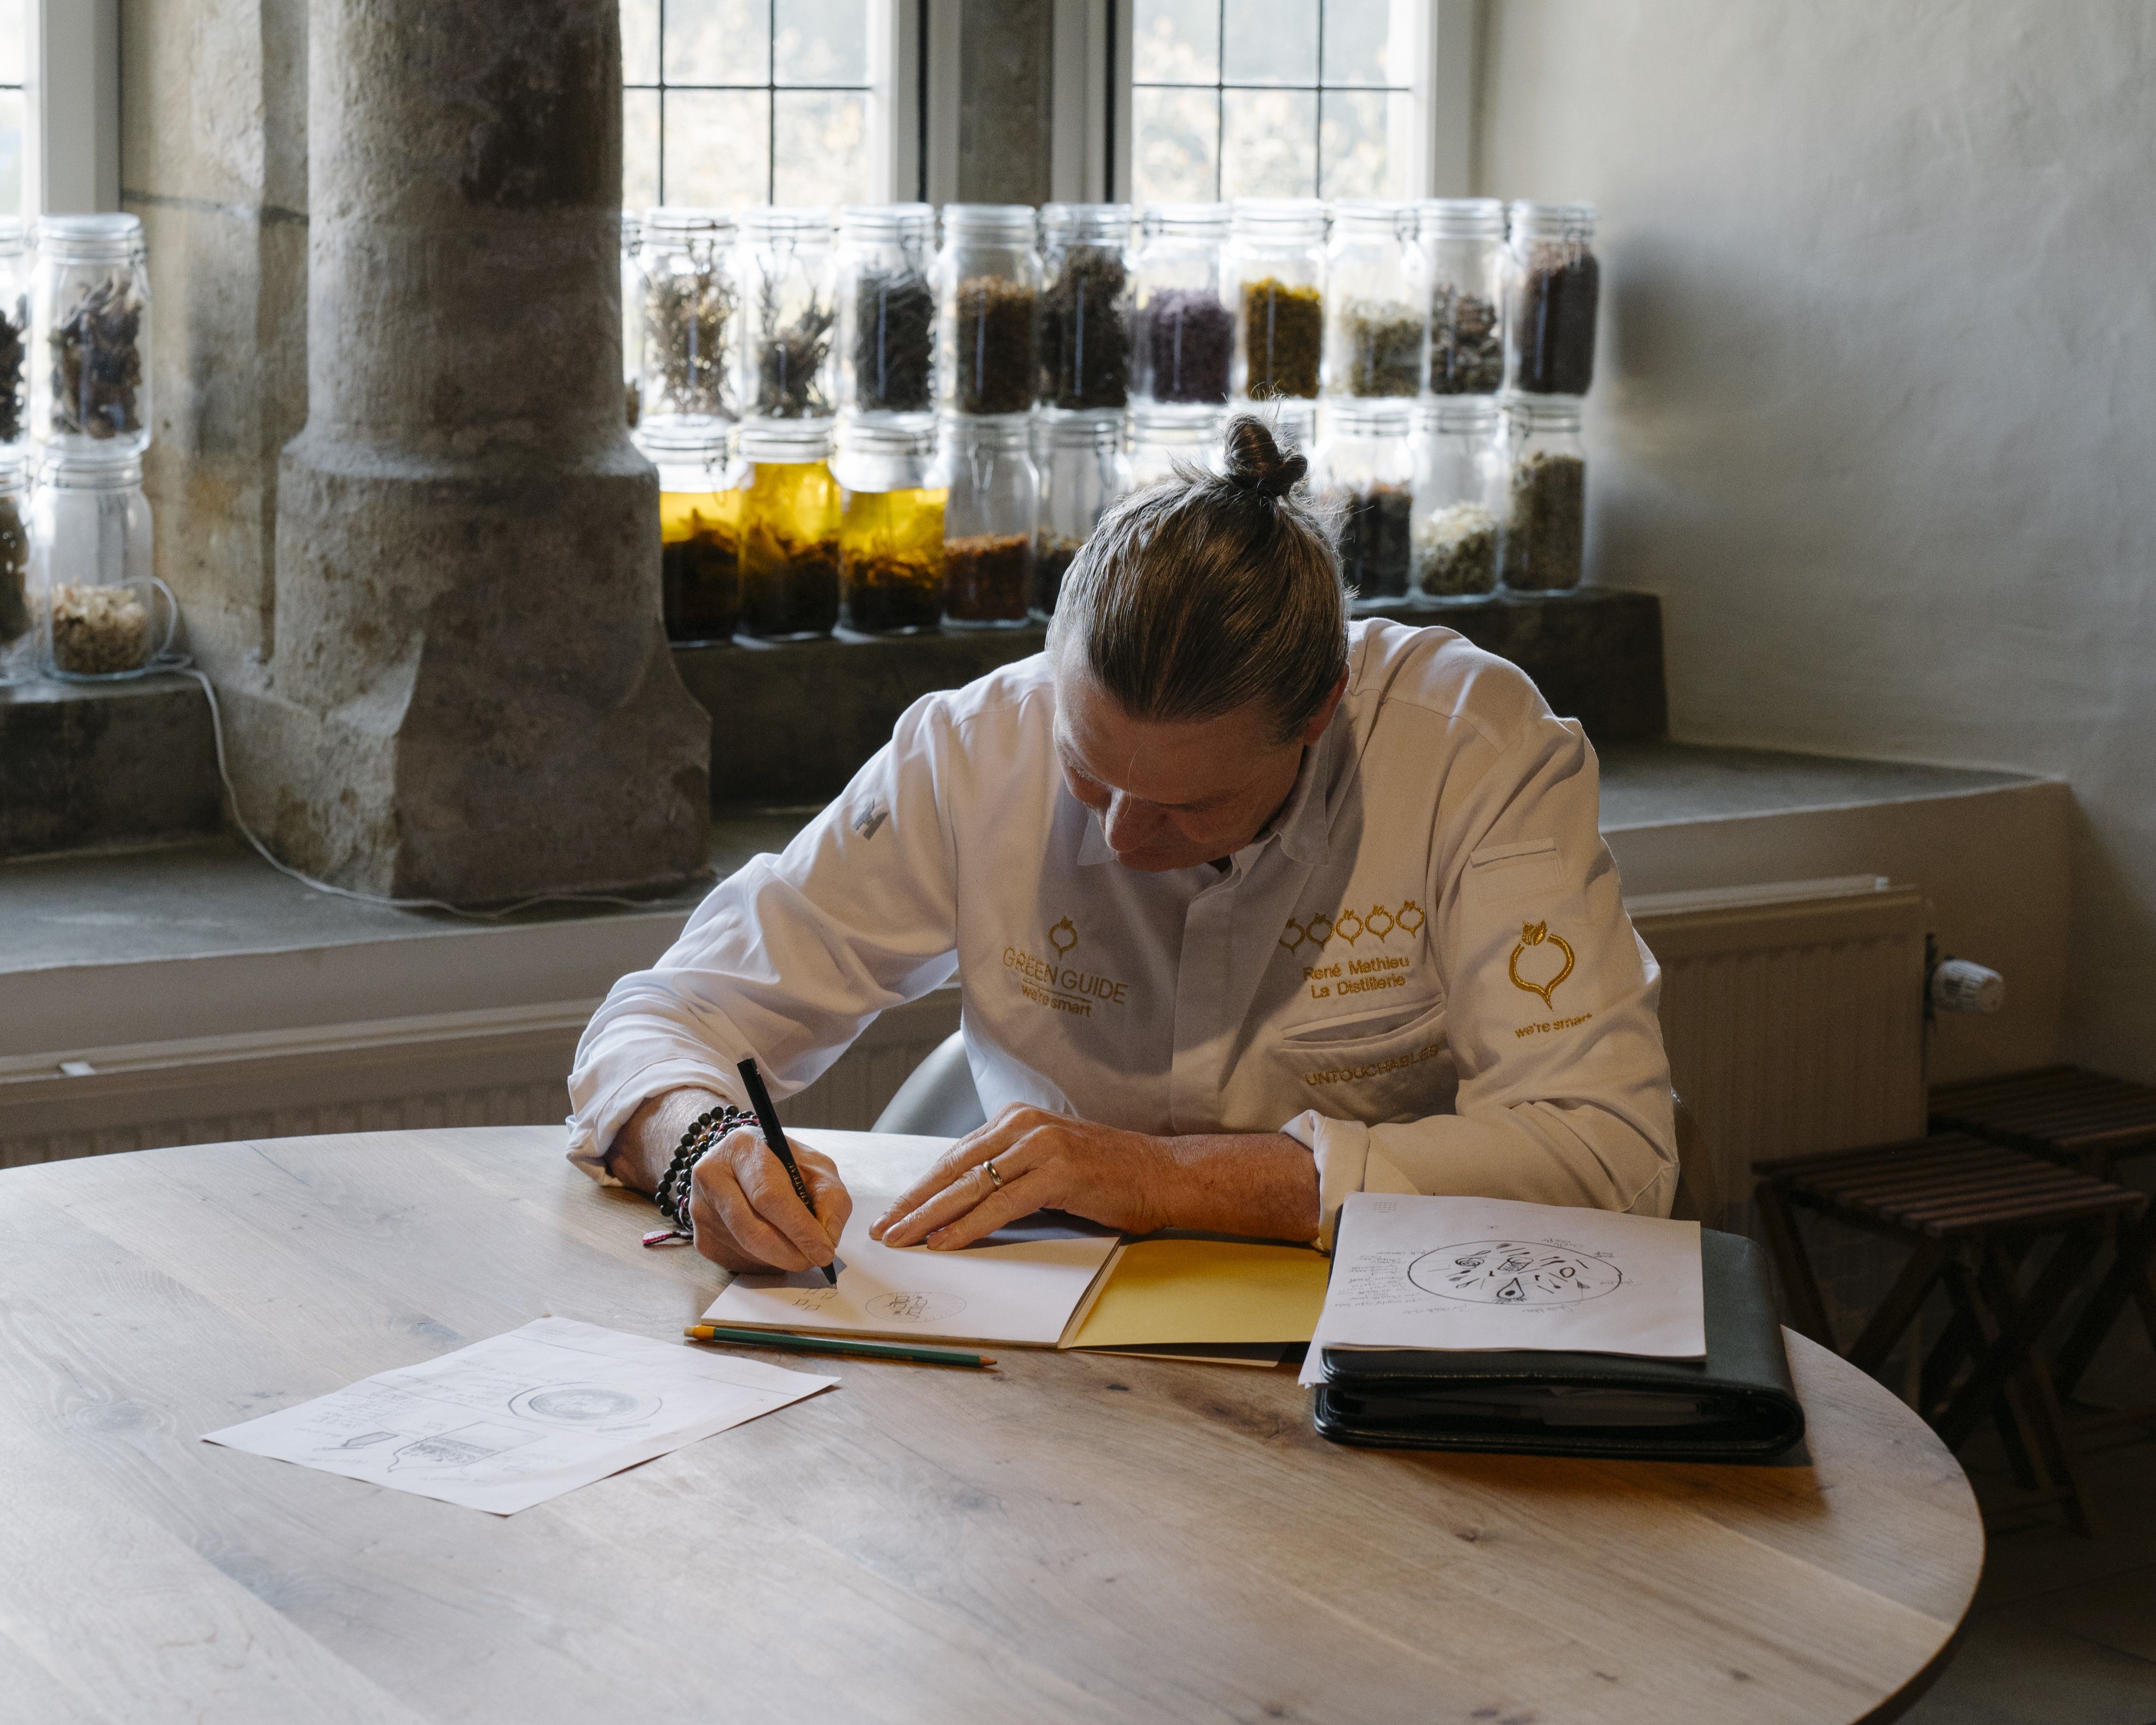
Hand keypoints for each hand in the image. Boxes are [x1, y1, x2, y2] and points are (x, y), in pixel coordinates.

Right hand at [688, 1126, 851, 1274]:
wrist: (741, 1166)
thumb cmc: (783, 1165)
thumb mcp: (815, 1167)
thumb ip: (831, 1197)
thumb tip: (827, 1238)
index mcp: (741, 1148)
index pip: (768, 1195)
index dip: (799, 1228)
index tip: (824, 1251)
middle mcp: (711, 1176)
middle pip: (752, 1230)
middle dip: (790, 1253)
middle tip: (815, 1261)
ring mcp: (700, 1209)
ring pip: (746, 1250)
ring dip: (780, 1259)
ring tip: (798, 1248)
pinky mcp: (699, 1237)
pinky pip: (737, 1262)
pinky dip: (765, 1264)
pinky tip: (775, 1248)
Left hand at [871, 1105, 1178, 1250]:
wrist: (1165, 1174)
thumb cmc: (1113, 1174)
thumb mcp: (1051, 1161)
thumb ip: (1012, 1170)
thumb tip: (965, 1199)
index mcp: (1018, 1119)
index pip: (957, 1156)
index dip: (922, 1187)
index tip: (896, 1210)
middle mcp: (1024, 1125)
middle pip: (955, 1169)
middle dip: (915, 1202)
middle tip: (885, 1228)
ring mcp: (1040, 1146)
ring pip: (970, 1186)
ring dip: (930, 1217)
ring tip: (903, 1239)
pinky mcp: (1056, 1172)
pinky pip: (999, 1205)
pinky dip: (968, 1226)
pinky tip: (944, 1242)